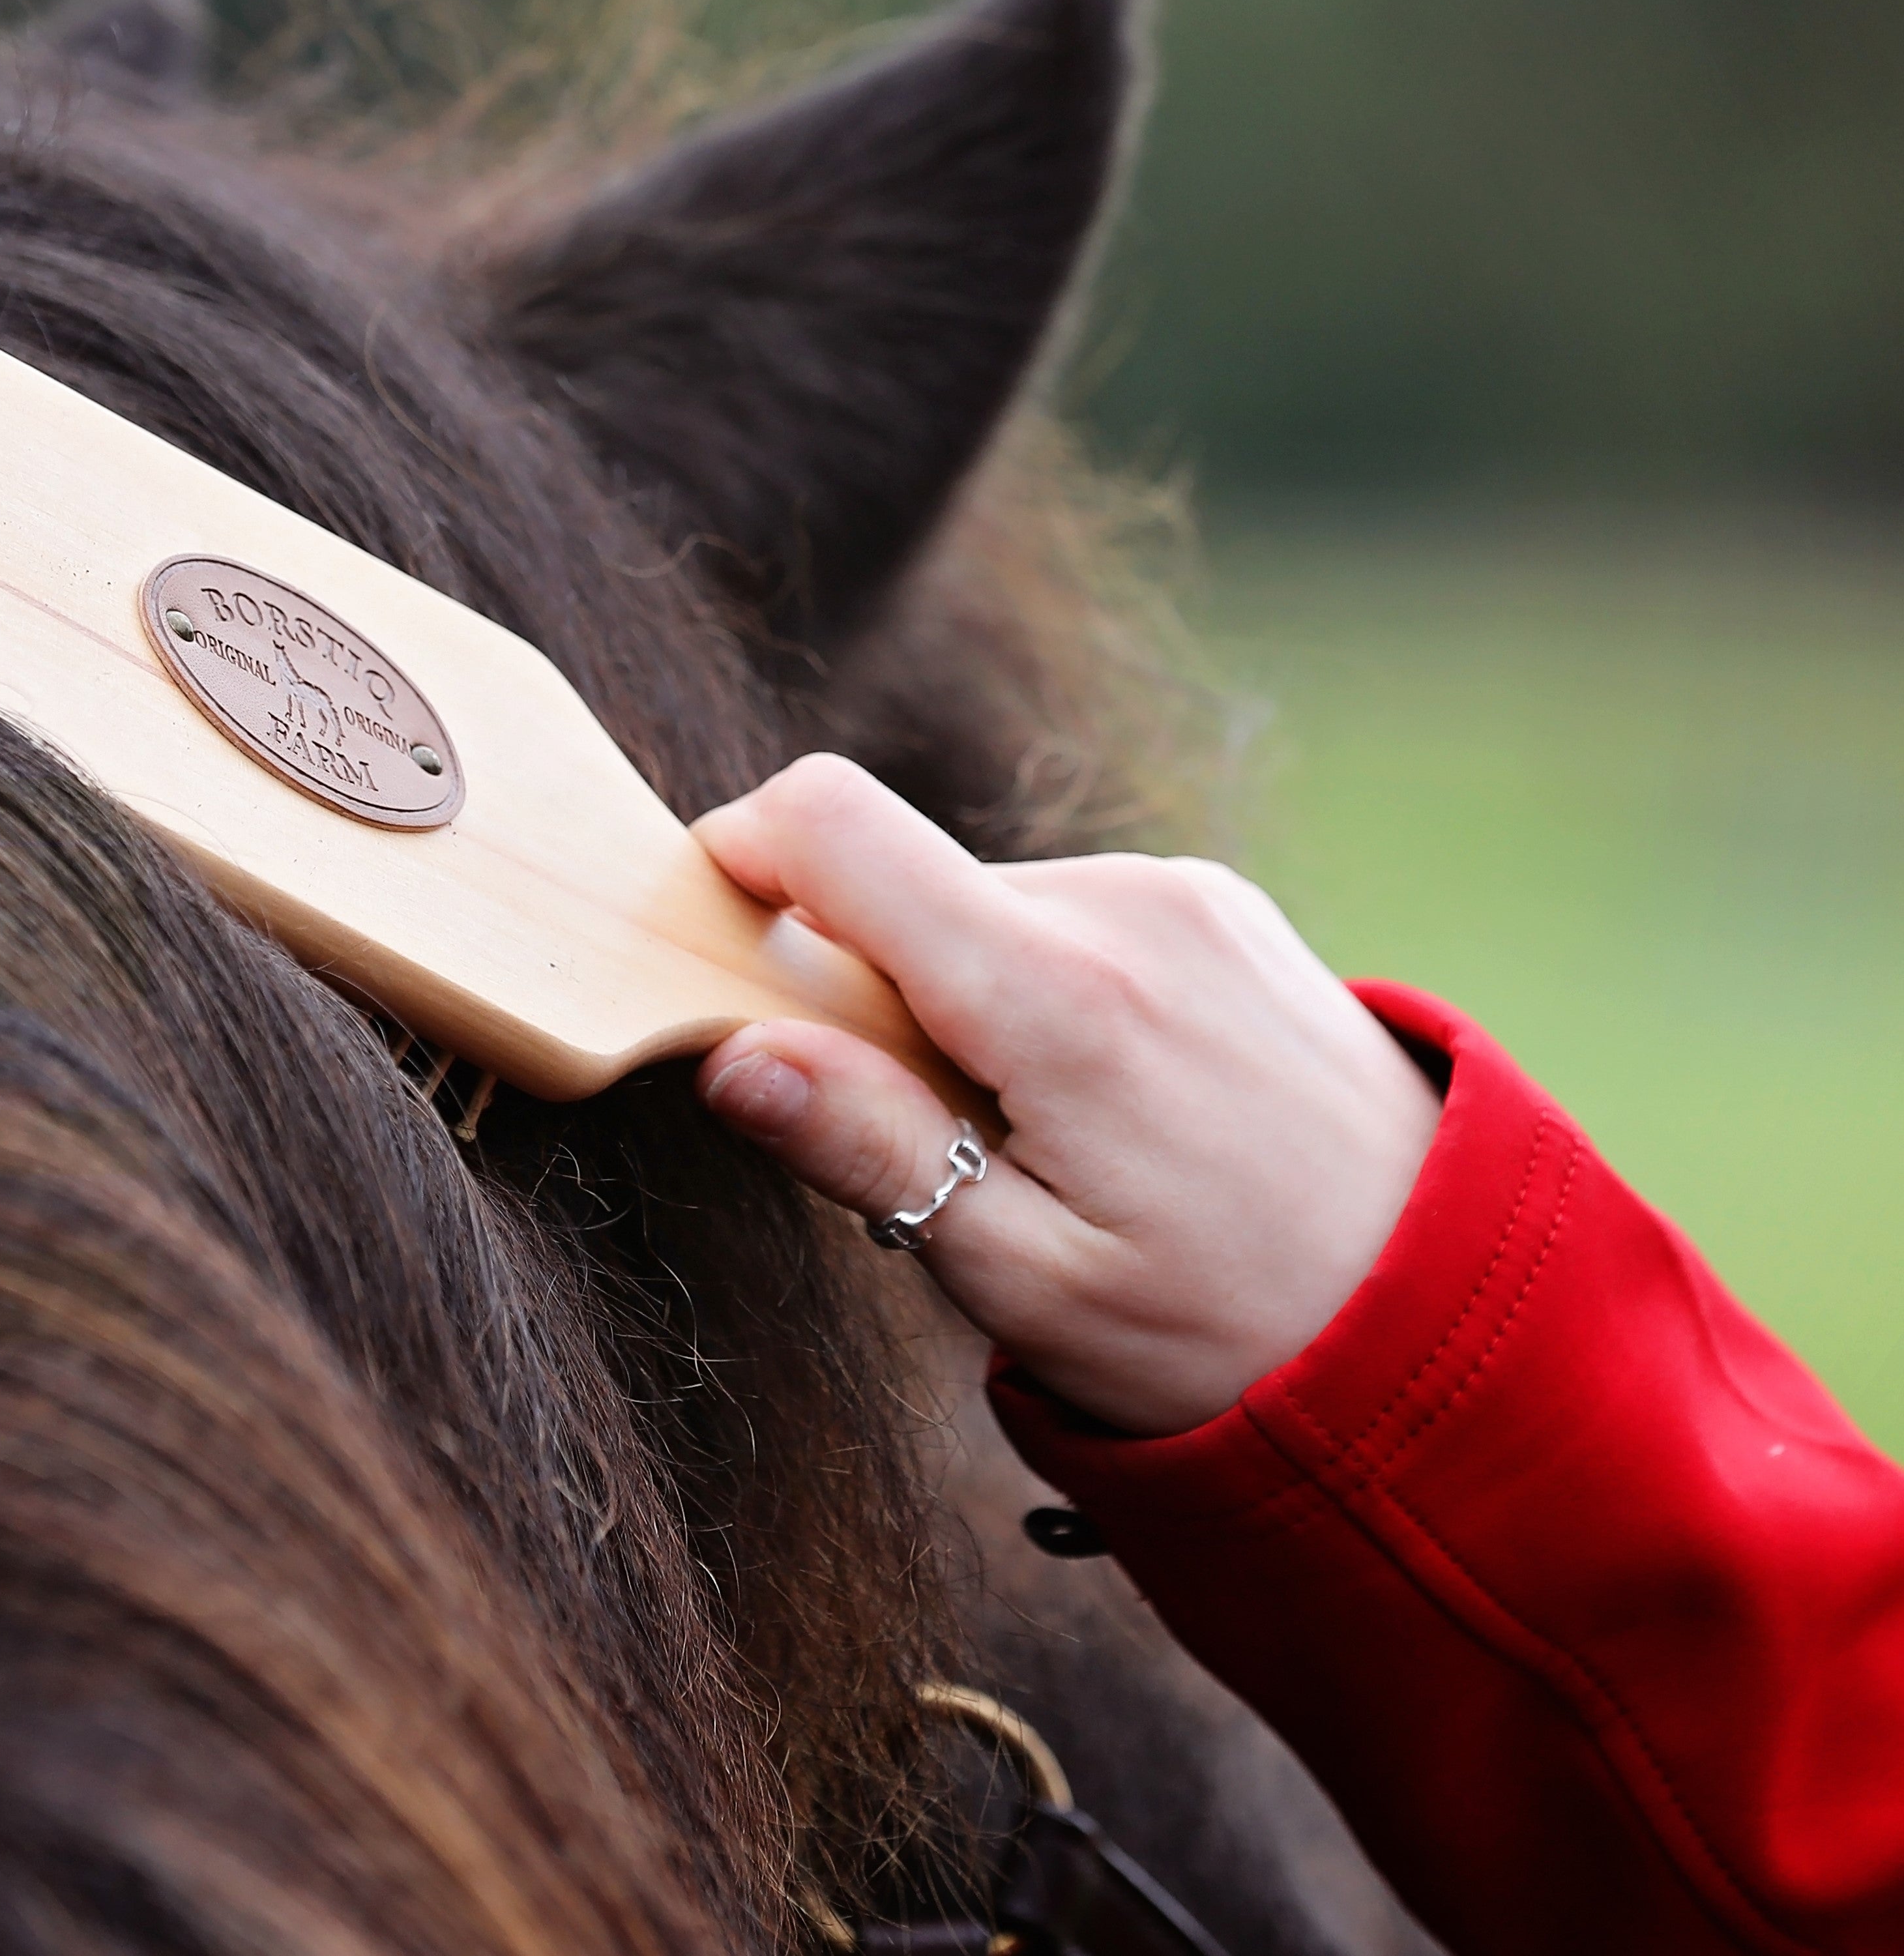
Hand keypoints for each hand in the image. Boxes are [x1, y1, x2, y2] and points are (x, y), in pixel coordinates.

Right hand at [693, 754, 1442, 1435]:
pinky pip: (1065, 917)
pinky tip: (1103, 1110)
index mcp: (1061, 995)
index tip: (710, 948)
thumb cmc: (1232, 1336)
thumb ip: (874, 1151)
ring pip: (980, 905)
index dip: (733, 859)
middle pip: (899, 883)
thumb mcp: (1028, 1285)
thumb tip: (732, 1052)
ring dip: (957, 1002)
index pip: (831, 825)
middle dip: (862, 992)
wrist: (1452, 1324)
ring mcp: (1185, 894)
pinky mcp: (1219, 907)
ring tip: (1039, 1145)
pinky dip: (1035, 994)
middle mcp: (1126, 905)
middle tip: (931, 1143)